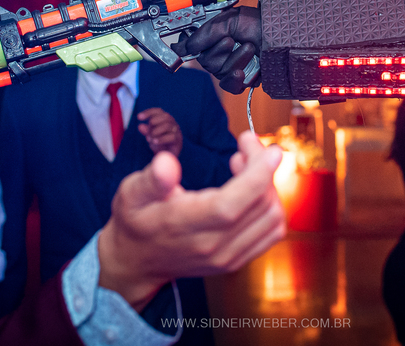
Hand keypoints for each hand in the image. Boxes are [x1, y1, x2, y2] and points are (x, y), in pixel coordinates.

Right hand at [97, 130, 284, 309]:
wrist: (137, 261)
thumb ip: (151, 179)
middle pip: (260, 206)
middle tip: (246, 143)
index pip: (231, 205)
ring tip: (243, 163)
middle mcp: (212, 246)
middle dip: (263, 166)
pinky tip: (250, 187)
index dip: (257, 175)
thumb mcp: (132, 193)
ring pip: (272, 218)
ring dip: (268, 184)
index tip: (269, 150)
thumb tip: (167, 163)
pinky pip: (271, 231)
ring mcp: (228, 257)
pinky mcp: (237, 259)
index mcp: (184, 226)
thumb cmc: (136, 220)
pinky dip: (270, 204)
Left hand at [137, 108, 182, 156]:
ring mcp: (177, 132)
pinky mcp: (178, 141)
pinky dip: (161, 139)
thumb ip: (146, 131)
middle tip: (147, 132)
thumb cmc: (159, 144)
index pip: (158, 111)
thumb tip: (140, 126)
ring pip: (168, 126)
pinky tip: (154, 142)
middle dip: (153, 121)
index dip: (149, 112)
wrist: (166, 158)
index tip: (138, 117)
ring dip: (156, 131)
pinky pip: (172, 137)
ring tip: (149, 139)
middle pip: (165, 116)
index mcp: (166, 120)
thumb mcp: (150, 136)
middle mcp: (173, 123)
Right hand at [171, 6, 261, 94]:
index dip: (187, 47)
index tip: (186, 48)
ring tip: (250, 48)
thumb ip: (206, 32)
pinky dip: (234, 80)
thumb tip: (185, 47)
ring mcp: (232, 66)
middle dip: (219, 51)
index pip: (192, 45)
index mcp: (214, 35)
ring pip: (219, 73)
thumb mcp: (230, 20)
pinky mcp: (244, 79)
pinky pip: (230, 87)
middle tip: (232, 40)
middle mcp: (221, 51)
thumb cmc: (259, 22)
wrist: (282, 34)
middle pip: (205, 61)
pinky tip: (240, 73)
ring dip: (234, 60)